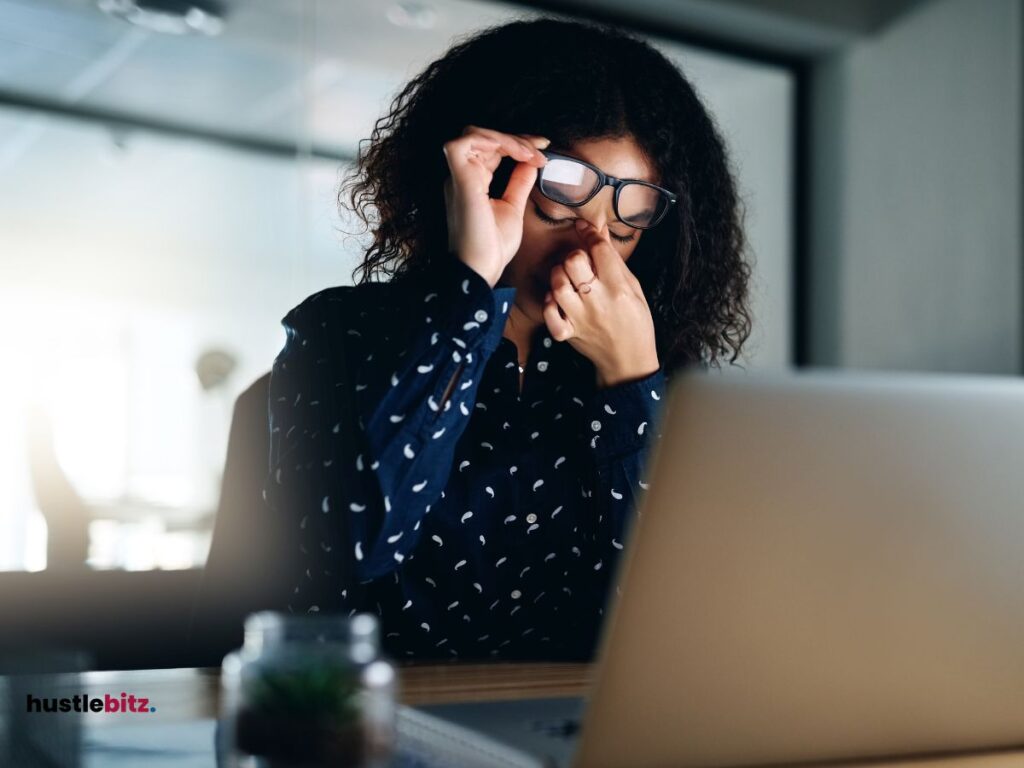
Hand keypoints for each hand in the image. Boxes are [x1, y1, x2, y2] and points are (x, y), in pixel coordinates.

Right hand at [443, 125, 548, 287]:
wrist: (480, 271)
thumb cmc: (491, 248)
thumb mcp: (513, 208)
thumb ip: (519, 184)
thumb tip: (530, 163)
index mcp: (471, 181)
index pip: (490, 148)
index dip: (516, 143)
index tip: (543, 150)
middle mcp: (461, 176)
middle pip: (482, 136)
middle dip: (515, 137)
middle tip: (541, 149)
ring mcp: (458, 177)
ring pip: (474, 133)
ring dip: (507, 138)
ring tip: (531, 153)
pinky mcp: (460, 180)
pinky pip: (466, 143)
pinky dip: (493, 140)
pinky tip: (517, 153)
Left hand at [542, 219, 660, 387]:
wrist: (628, 360)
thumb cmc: (635, 322)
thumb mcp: (633, 288)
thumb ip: (614, 261)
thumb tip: (600, 232)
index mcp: (619, 288)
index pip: (599, 250)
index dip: (589, 233)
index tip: (584, 228)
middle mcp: (598, 302)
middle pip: (574, 262)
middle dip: (574, 256)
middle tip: (580, 263)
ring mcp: (580, 318)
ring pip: (557, 284)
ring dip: (559, 276)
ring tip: (568, 280)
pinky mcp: (568, 333)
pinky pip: (549, 314)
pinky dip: (549, 304)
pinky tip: (558, 301)